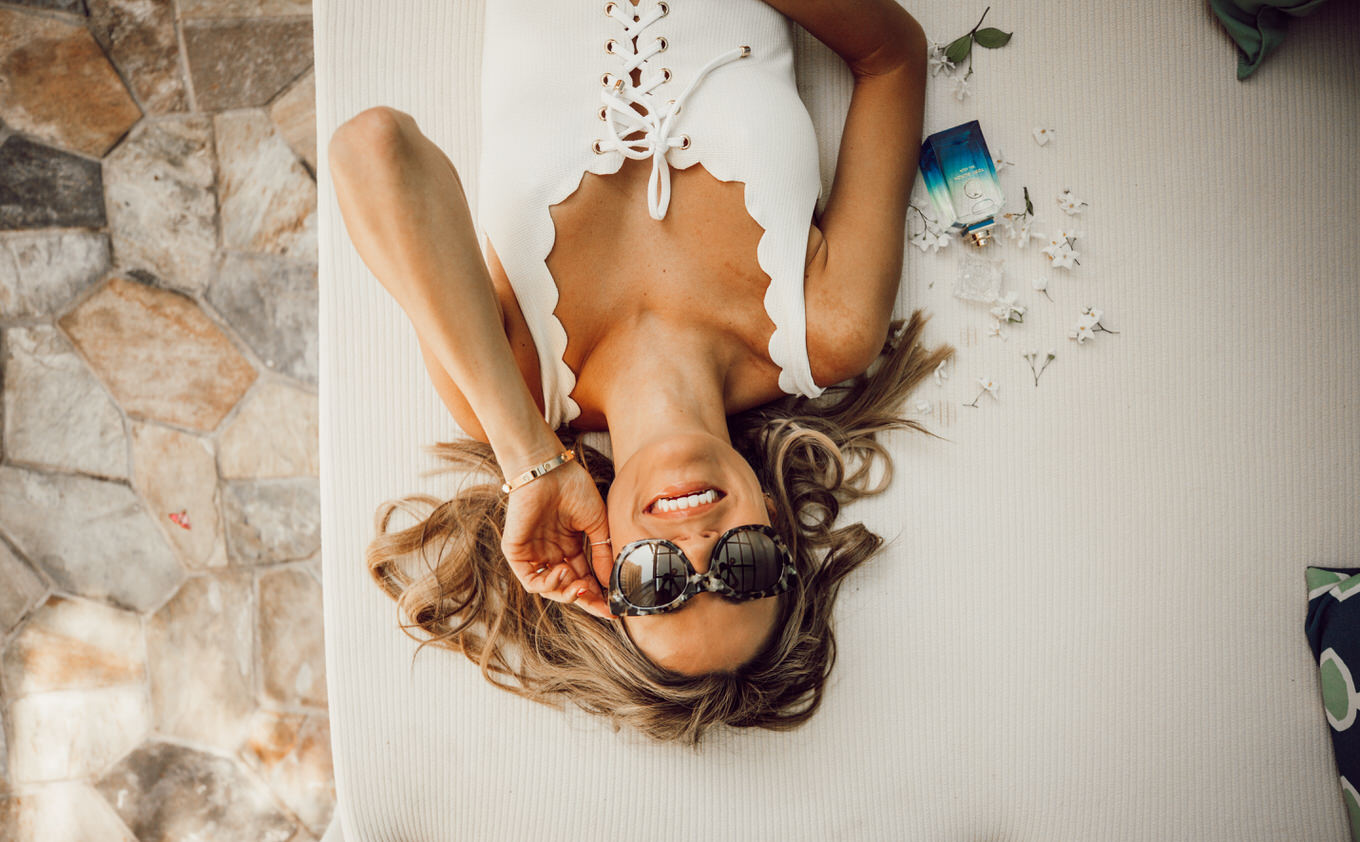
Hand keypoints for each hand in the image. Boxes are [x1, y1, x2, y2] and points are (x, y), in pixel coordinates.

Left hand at [500, 459, 614, 619]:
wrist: (549, 470)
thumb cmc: (573, 488)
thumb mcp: (597, 524)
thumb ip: (603, 553)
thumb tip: (611, 580)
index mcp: (569, 546)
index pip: (583, 578)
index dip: (597, 594)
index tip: (613, 608)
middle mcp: (551, 552)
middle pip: (568, 588)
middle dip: (585, 600)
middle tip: (601, 606)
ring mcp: (533, 553)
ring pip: (549, 589)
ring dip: (567, 594)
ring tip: (580, 586)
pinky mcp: (516, 552)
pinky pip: (531, 580)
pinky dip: (548, 584)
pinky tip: (563, 571)